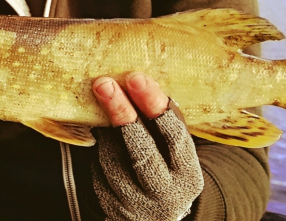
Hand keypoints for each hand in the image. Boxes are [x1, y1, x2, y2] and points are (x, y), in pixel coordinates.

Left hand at [91, 72, 203, 220]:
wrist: (157, 211)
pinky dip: (98, 146)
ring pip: (113, 159)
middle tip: (104, 83)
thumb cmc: (166, 162)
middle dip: (121, 113)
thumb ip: (162, 120)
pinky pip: (98, 170)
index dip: (153, 104)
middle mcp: (165, 193)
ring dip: (105, 128)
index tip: (136, 78)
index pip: (174, 135)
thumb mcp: (175, 146)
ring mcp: (137, 203)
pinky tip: (101, 131)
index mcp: (188, 173)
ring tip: (102, 101)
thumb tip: (138, 79)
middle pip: (141, 150)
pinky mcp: (112, 207)